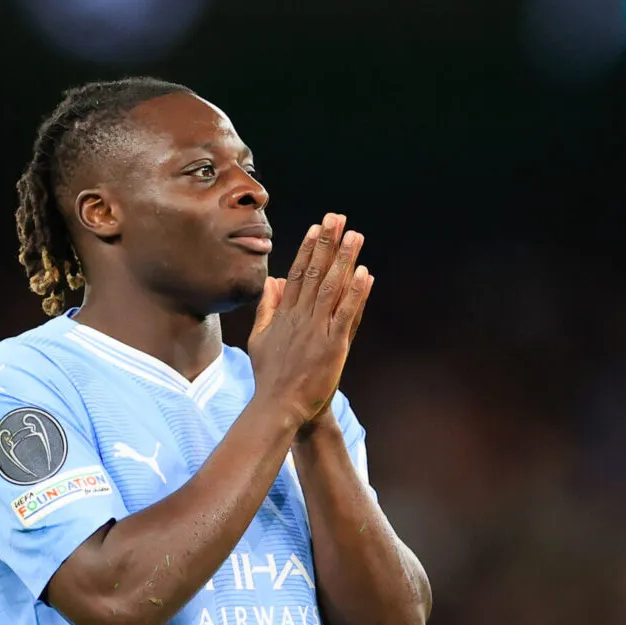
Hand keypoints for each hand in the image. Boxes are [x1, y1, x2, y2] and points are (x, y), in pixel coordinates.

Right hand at [247, 213, 373, 426]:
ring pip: (332, 287)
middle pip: (315, 273)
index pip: (297, 273)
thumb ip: (267, 309)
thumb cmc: (270, 376)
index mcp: (284, 315)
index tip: (317, 228)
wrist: (279, 406)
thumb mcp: (260, 339)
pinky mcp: (332, 345)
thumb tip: (272, 283)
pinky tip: (365, 274)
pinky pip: (346, 314)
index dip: (309, 249)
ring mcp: (317, 330)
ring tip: (355, 236)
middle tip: (337, 218)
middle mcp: (300, 317)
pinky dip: (356, 293)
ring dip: (344, 260)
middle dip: (327, 243)